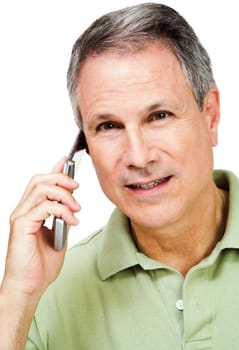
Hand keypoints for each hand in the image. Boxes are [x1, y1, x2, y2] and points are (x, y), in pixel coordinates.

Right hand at [1, 157, 79, 298]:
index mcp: (31, 211)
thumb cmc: (41, 265)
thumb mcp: (59, 235)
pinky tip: (72, 221)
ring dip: (63, 195)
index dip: (54, 170)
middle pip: (39, 180)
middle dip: (61, 178)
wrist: (30, 287)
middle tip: (77, 186)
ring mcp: (20, 217)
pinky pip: (44, 207)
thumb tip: (72, 205)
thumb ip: (62, 218)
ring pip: (40, 189)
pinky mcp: (21, 225)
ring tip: (76, 208)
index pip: (40, 183)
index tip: (67, 162)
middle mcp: (23, 211)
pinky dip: (62, 210)